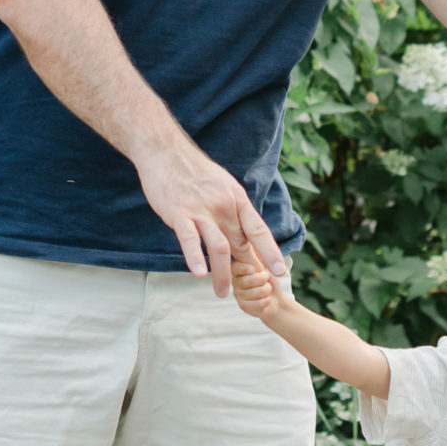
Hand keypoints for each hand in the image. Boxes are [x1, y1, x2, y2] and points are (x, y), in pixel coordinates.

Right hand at [135, 137, 285, 295]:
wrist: (166, 151)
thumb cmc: (194, 172)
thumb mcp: (222, 187)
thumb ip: (232, 212)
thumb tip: (244, 234)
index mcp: (236, 199)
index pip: (258, 230)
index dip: (270, 252)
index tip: (280, 271)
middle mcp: (223, 206)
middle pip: (239, 244)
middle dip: (245, 270)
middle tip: (247, 291)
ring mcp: (202, 211)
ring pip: (219, 248)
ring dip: (222, 274)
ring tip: (222, 293)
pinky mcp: (180, 214)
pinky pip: (190, 240)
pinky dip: (195, 258)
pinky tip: (199, 274)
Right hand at [231, 247, 281, 322]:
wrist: (275, 297)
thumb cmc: (269, 278)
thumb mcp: (263, 263)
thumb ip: (256, 258)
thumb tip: (253, 243)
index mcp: (238, 267)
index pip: (235, 267)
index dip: (244, 269)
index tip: (253, 269)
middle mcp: (234, 280)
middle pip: (246, 280)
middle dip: (262, 279)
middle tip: (265, 279)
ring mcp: (237, 294)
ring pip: (254, 292)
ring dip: (266, 290)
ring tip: (265, 289)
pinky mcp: (243, 306)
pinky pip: (257, 303)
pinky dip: (266, 301)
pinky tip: (264, 299)